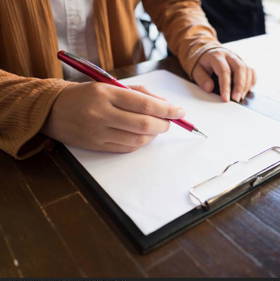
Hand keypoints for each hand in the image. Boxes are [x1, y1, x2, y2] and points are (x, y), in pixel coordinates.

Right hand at [42, 83, 184, 152]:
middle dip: (164, 124)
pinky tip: (142, 136)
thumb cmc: (86, 94)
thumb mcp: (109, 85)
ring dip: (153, 135)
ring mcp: (98, 132)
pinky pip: (127, 148)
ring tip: (156, 127)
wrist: (51, 109)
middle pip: (144, 124)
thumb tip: (165, 104)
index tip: (180, 111)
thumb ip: (138, 93)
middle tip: (170, 122)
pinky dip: (140, 143)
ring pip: (138, 139)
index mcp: (106, 93)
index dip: (167, 109)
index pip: (145, 103)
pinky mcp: (96, 146)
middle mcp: (102, 113)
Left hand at [192, 48, 255, 101]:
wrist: (206, 51)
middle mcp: (229, 56)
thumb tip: (209, 88)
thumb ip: (202, 79)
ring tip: (240, 98)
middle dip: (239, 86)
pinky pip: (251, 71)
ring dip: (246, 85)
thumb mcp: (196, 70)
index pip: (224, 71)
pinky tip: (247, 90)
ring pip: (247, 70)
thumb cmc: (201, 63)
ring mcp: (237, 58)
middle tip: (236, 99)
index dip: (225, 86)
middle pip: (240, 68)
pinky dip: (251, 81)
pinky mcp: (242, 63)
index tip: (225, 99)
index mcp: (217, 56)